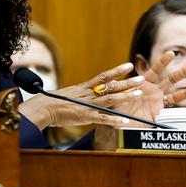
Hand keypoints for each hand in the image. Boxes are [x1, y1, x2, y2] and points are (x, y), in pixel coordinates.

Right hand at [18, 61, 145, 129]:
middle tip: (141, 79)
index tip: (129, 65)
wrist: (43, 108)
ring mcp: (88, 105)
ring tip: (138, 94)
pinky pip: (103, 118)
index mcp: (84, 87)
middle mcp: (88, 94)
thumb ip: (83, 92)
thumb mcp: (70, 93)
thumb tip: (93, 91)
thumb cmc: (53, 102)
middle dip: (127, 83)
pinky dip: (115, 120)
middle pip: (111, 86)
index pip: (104, 76)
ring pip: (110, 99)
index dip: (117, 71)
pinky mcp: (85, 116)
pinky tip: (126, 121)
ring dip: (125, 96)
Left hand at [88, 52, 185, 150]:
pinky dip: (184, 94)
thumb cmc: (115, 111)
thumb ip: (114, 91)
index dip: (158, 63)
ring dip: (181, 74)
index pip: (148, 70)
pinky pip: (173, 100)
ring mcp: (156, 96)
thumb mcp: (113, 99)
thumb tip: (110, 83)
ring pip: (170, 83)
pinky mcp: (160, 106)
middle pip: (160, 72)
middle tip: (176, 53)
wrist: (121, 125)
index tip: (167, 53)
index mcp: (137, 83)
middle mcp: (148, 87)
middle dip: (169, 63)